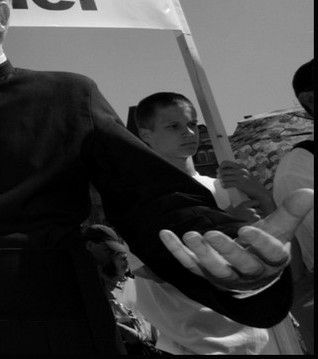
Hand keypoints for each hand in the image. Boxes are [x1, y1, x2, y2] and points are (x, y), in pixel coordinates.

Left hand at [159, 188, 313, 291]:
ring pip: (214, 269)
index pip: (270, 254)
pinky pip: (189, 265)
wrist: (252, 272)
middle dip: (226, 251)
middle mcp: (250, 273)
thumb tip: (309, 191)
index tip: (247, 229)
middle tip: (211, 234)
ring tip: (190, 235)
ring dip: (201, 254)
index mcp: (272, 261)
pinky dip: (176, 251)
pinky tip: (165, 234)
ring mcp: (226, 276)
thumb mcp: (280, 228)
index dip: (260, 244)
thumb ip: (291, 212)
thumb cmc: (266, 245)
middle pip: (239, 265)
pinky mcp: (205, 274)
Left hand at [217, 161, 274, 212]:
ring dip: (221, 181)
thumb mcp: (244, 173)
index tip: (219, 171)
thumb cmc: (249, 182)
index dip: (220, 167)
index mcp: (241, 166)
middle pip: (223, 170)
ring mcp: (241, 177)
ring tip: (222, 183)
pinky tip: (225, 187)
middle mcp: (240, 170)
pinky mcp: (240, 184)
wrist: (259, 191)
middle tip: (219, 178)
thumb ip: (235, 170)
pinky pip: (227, 184)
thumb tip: (220, 169)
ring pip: (224, 177)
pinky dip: (224, 185)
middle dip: (219, 175)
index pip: (225, 162)